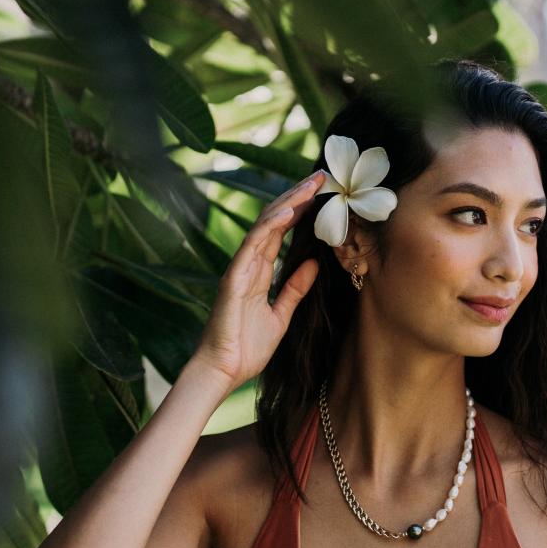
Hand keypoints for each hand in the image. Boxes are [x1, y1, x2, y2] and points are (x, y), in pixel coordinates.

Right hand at [193, 169, 326, 389]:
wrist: (224, 372)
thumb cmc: (247, 348)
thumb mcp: (281, 315)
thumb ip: (295, 288)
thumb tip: (314, 263)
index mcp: (258, 271)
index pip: (281, 231)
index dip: (301, 210)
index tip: (323, 192)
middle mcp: (248, 264)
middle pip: (274, 220)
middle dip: (298, 197)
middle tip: (321, 176)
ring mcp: (240, 268)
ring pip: (265, 225)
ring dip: (288, 203)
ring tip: (310, 185)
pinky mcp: (233, 278)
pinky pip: (252, 245)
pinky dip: (270, 226)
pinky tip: (288, 211)